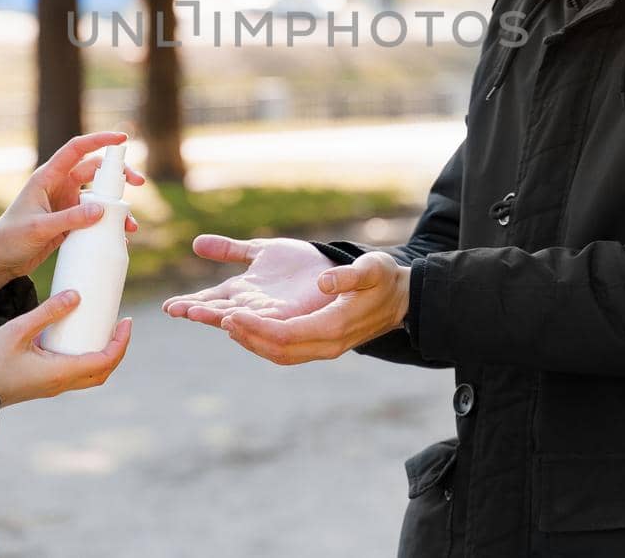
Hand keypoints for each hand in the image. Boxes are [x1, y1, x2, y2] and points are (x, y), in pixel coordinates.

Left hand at [0, 130, 144, 300]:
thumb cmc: (9, 238)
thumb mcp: (39, 228)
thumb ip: (69, 219)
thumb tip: (103, 209)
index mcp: (48, 177)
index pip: (76, 149)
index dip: (99, 140)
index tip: (122, 139)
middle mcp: (59, 186)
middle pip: (95, 171)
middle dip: (119, 174)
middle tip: (139, 183)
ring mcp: (66, 204)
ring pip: (99, 196)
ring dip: (117, 206)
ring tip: (130, 224)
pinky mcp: (70, 222)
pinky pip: (95, 217)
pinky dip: (109, 224)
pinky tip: (119, 237)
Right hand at [0, 289, 132, 406]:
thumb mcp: (17, 330)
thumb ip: (47, 312)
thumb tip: (77, 295)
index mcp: (60, 372)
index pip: (104, 360)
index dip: (121, 342)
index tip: (127, 321)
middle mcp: (61, 383)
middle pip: (102, 372)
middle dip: (117, 349)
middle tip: (120, 324)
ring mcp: (52, 386)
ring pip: (89, 376)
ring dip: (102, 354)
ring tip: (102, 328)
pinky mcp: (43, 384)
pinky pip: (74, 373)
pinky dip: (86, 357)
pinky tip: (76, 337)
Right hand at [161, 236, 336, 327]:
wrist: (328, 266)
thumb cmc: (296, 262)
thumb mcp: (259, 251)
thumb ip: (230, 250)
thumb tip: (196, 243)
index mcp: (242, 292)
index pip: (211, 299)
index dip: (190, 303)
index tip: (168, 306)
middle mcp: (252, 306)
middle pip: (219, 311)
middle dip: (198, 311)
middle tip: (177, 310)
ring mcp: (269, 313)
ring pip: (238, 320)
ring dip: (218, 317)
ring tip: (198, 313)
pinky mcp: (290, 315)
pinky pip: (266, 322)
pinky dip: (248, 322)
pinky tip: (232, 317)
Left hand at [220, 251, 410, 366]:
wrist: (403, 300)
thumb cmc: (386, 280)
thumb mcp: (372, 269)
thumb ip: (349, 274)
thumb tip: (322, 281)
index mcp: (335, 326)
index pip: (286, 335)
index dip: (256, 327)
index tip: (232, 313)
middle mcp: (328, 344)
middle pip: (278, 350)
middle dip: (248, 336)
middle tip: (221, 319)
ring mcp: (325, 348)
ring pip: (280, 355)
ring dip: (252, 342)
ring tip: (226, 324)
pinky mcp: (322, 345)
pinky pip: (288, 350)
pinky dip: (264, 342)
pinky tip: (248, 327)